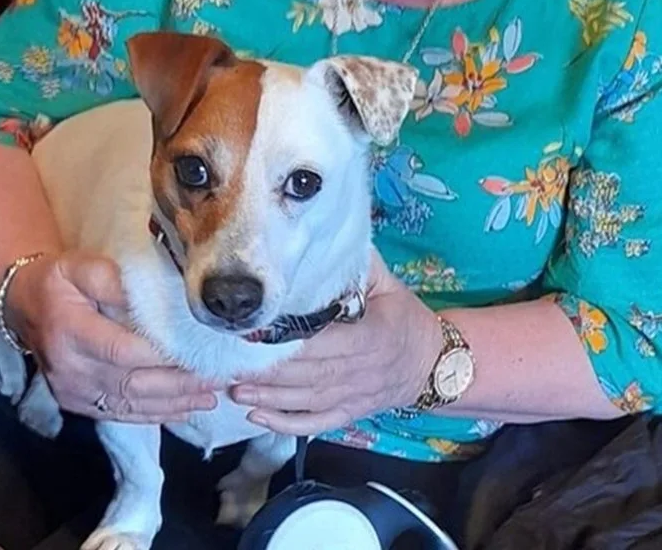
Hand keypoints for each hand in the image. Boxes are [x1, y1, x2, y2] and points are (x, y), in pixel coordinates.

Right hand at [6, 250, 218, 422]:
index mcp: (70, 331)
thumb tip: (153, 294)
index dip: (161, 354)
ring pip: (130, 405)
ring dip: (174, 403)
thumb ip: (112, 279)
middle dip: (179, 383)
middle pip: (132, 383)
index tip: (199, 350)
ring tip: (211, 396)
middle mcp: (70, 370)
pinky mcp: (79, 405)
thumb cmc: (58, 281)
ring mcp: (73, 393)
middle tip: (219, 378)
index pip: (122, 349)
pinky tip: (184, 410)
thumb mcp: (80, 265)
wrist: (23, 305)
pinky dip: (155, 415)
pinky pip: (121, 414)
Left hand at [228, 250, 440, 434]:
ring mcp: (351, 398)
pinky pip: (313, 423)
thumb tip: (326, 236)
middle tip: (229, 362)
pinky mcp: (347, 415)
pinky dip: (285, 424)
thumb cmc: (404, 317)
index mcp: (369, 337)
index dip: (288, 340)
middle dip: (266, 371)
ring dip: (267, 398)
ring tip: (234, 389)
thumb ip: (358, 265)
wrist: (432, 363)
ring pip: (304, 400)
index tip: (255, 331)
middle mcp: (358, 371)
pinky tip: (257, 418)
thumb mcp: (387, 284)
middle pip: (307, 374)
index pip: (323, 341)